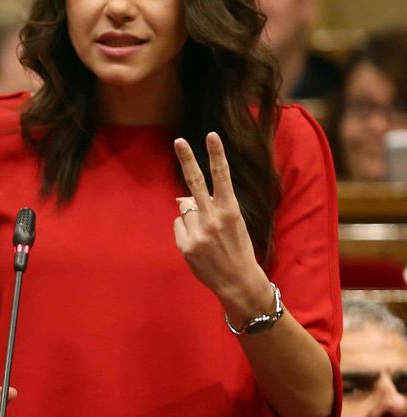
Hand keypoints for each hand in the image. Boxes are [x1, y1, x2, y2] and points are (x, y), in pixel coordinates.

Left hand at [173, 133, 269, 320]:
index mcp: (230, 210)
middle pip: (195, 182)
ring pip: (185, 209)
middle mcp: (213, 218)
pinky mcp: (185, 245)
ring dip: (193, 218)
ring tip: (209, 236)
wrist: (238, 280)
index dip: (216, 155)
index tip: (211, 135)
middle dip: (187, 160)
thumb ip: (208, 207)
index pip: (222, 176)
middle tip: (178, 140)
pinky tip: (199, 245)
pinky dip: (185, 231)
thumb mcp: (231, 224)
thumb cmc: (236, 248)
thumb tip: (180, 197)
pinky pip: (179, 226)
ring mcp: (198, 232)